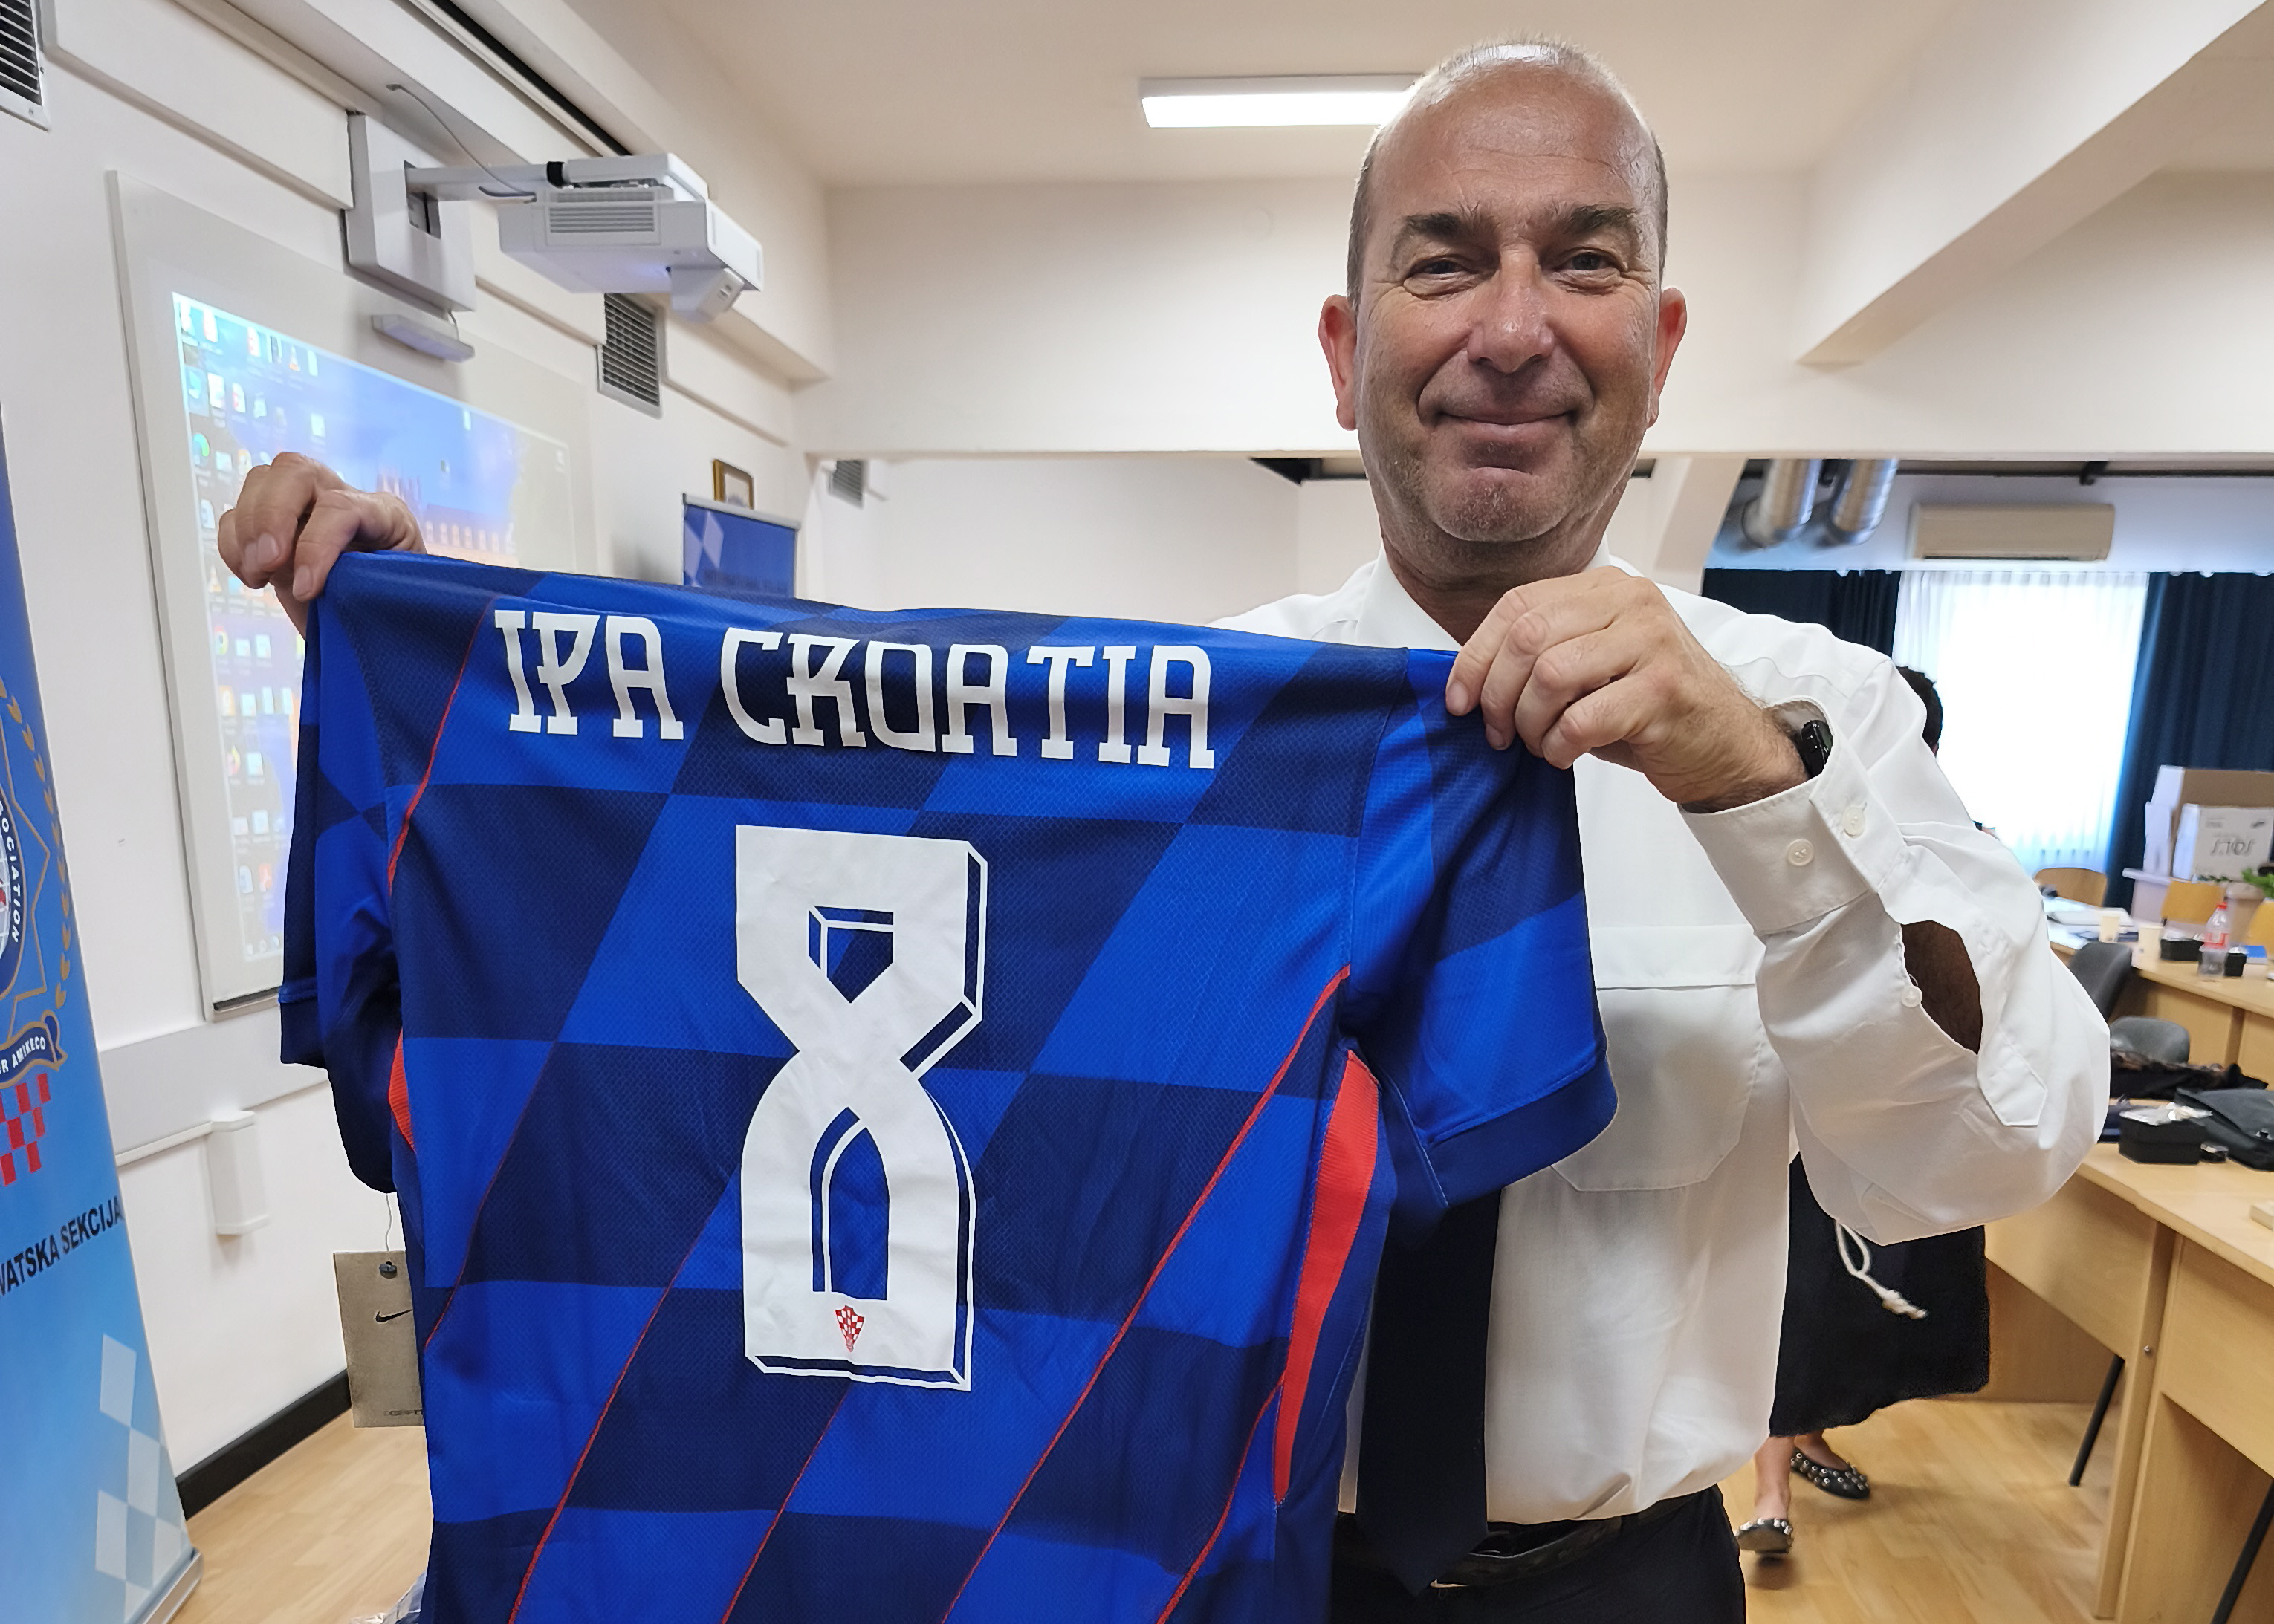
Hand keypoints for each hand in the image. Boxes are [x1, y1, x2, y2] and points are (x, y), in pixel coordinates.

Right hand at [217, 453, 423, 633]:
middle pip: (295, 471)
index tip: (306, 589)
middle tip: (269, 563)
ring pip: (260, 483)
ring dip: (248, 532)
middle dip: (271, 516)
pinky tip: (254, 578)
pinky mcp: (274, 528)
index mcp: (383, 513)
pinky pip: (237, 517)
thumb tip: (311, 584)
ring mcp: (304, 508)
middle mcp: (342, 498)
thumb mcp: (391, 598)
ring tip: (260, 575)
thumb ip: (360, 585)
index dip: (316, 545)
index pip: (340, 507)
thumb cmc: (393, 606)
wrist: (381, 616)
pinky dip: (234, 546)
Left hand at [1443, 567, 1804, 811]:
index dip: (1476, 655)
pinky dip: (1559, 745)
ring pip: (1550, 675)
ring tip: (1539, 742)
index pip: (1517, 605)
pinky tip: (1565, 753)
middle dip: (1498, 694)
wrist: (1723, 742)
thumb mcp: (1592, 663)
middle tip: (1498, 732)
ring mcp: (1650, 643)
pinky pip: (1581, 718)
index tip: (1459, 700)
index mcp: (1605, 587)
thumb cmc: (1646, 706)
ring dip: (1530, 722)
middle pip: (1527, 637)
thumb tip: (1468, 682)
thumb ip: (1542, 652)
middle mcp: (1630, 603)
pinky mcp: (1662, 690)